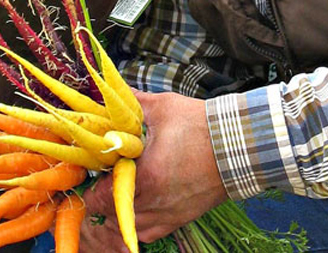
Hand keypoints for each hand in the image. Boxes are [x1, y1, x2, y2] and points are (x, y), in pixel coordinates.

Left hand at [80, 91, 228, 250]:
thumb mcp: (162, 108)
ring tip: (109, 199)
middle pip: (110, 215)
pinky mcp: (179, 220)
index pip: (101, 196)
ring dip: (113, 217)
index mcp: (147, 176)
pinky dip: (133, 226)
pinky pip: (146, 235)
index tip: (87, 174)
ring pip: (126, 230)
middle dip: (98, 201)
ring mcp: (167, 216)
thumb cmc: (201, 125)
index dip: (89, 187)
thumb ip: (131, 103)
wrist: (241, 146)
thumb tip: (109, 91)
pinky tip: (129, 212)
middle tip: (96, 184)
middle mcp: (154, 203)